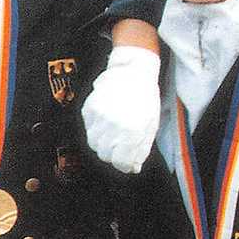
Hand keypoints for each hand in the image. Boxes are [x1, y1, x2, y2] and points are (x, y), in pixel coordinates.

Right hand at [82, 47, 160, 173]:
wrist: (133, 70)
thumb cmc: (146, 98)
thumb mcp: (151, 126)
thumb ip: (141, 149)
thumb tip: (132, 167)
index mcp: (132, 131)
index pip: (120, 161)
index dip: (123, 165)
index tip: (126, 162)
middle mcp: (114, 125)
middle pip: (104, 155)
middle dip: (112, 154)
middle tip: (119, 147)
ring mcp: (99, 116)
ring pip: (93, 143)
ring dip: (102, 143)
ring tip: (112, 132)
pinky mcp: (89, 108)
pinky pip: (88, 128)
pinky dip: (95, 129)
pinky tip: (106, 120)